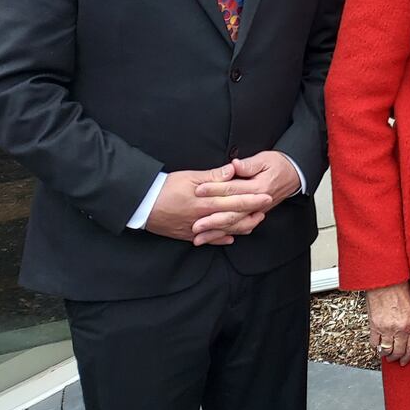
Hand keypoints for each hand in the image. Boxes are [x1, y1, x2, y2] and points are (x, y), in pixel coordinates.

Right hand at [144, 167, 272, 245]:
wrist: (142, 205)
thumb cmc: (166, 187)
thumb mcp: (190, 176)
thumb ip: (214, 175)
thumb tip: (232, 170)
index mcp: (206, 202)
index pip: (235, 202)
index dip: (252, 200)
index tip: (266, 197)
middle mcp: (204, 219)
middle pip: (233, 218)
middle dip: (251, 214)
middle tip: (266, 210)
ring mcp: (196, 229)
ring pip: (223, 231)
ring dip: (240, 227)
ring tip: (254, 222)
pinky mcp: (188, 235)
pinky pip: (209, 240)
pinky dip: (221, 239)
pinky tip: (231, 238)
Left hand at [190, 152, 301, 239]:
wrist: (294, 174)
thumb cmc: (278, 165)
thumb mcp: (264, 159)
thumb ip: (248, 165)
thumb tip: (234, 165)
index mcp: (258, 187)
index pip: (232, 189)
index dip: (215, 189)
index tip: (198, 190)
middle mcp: (257, 203)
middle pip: (232, 214)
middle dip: (212, 220)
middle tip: (195, 224)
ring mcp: (255, 212)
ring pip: (234, 226)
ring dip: (216, 233)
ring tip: (199, 238)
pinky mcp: (253, 215)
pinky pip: (239, 229)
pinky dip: (225, 236)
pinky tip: (213, 239)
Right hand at [367, 282, 409, 365]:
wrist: (386, 279)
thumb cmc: (401, 287)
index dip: (408, 357)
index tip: (405, 361)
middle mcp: (400, 328)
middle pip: (398, 352)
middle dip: (397, 358)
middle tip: (395, 359)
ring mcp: (386, 328)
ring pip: (386, 350)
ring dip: (386, 354)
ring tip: (386, 354)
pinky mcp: (374, 326)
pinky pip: (374, 343)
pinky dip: (376, 347)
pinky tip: (378, 345)